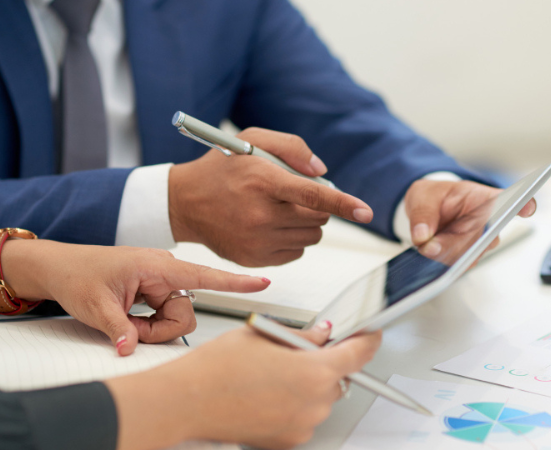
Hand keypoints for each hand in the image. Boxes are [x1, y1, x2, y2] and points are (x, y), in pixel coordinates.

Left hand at [0, 240, 268, 354]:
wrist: (58, 267)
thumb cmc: (77, 274)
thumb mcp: (95, 306)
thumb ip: (119, 328)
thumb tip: (131, 348)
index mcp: (155, 266)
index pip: (203, 275)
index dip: (235, 282)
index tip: (263, 282)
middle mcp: (163, 271)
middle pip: (185, 312)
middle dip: (160, 330)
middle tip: (130, 331)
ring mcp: (159, 282)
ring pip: (175, 317)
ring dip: (152, 328)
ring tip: (124, 321)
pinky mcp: (154, 291)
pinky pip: (164, 315)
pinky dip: (147, 324)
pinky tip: (127, 316)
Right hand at [106, 324, 382, 449]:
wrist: (186, 401)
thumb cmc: (217, 367)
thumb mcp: (264, 335)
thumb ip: (303, 336)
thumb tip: (322, 335)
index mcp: (314, 371)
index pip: (358, 354)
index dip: (367, 341)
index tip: (370, 336)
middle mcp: (314, 403)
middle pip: (337, 378)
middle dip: (323, 363)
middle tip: (295, 351)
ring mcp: (302, 425)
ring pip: (319, 398)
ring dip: (307, 385)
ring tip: (270, 374)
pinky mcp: (288, 441)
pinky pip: (303, 417)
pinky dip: (293, 404)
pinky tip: (265, 393)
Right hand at [169, 127, 373, 266]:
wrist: (184, 202)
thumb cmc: (221, 168)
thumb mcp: (252, 140)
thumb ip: (292, 147)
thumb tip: (321, 171)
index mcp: (262, 181)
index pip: (314, 195)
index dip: (343, 203)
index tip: (366, 212)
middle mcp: (260, 214)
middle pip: (318, 218)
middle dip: (318, 206)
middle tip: (295, 195)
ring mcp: (257, 241)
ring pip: (310, 237)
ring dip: (307, 223)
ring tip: (279, 209)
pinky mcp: (255, 259)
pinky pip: (296, 252)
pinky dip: (293, 239)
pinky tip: (270, 225)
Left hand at [405, 180, 536, 263]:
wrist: (427, 211)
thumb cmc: (433, 197)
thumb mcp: (423, 196)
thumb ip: (423, 214)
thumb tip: (423, 236)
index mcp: (482, 199)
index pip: (508, 200)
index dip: (522, 204)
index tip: (527, 207)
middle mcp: (488, 221)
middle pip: (484, 237)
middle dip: (455, 244)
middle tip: (430, 245)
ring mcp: (480, 241)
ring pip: (471, 255)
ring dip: (447, 254)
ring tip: (427, 247)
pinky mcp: (469, 256)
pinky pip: (461, 265)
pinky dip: (444, 262)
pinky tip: (432, 255)